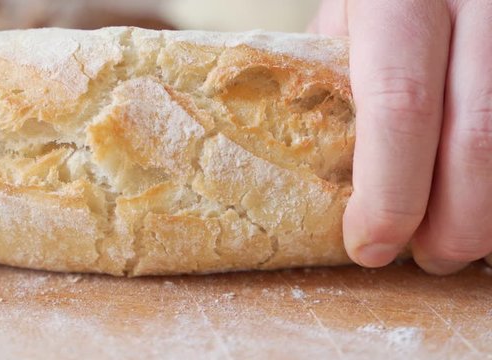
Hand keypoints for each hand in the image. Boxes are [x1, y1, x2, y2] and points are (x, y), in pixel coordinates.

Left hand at [309, 0, 491, 273]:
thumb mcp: (345, 24)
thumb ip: (340, 86)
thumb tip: (336, 179)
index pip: (400, 106)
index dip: (390, 193)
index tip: (370, 245)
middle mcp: (475, 3)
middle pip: (477, 138)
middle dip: (454, 223)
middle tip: (427, 258)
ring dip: (490, 215)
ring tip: (459, 241)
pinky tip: (484, 203)